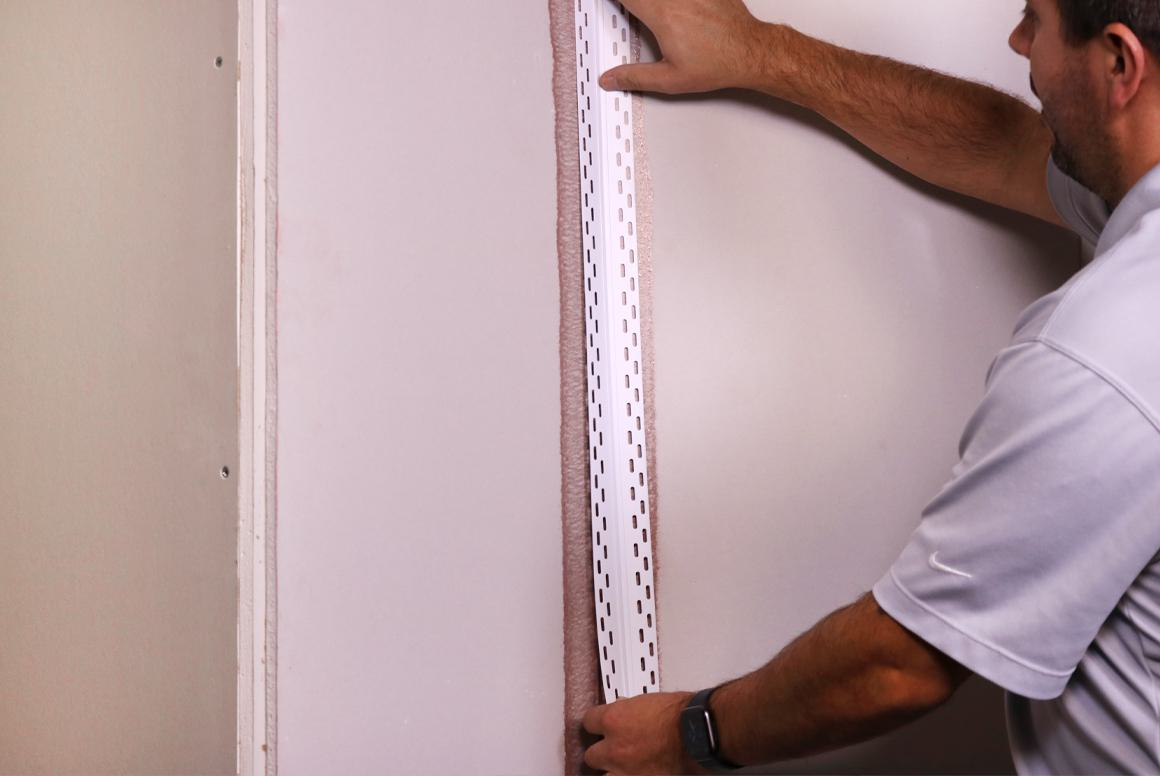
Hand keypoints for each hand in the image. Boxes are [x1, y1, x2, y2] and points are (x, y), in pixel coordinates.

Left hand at [582, 690, 710, 774]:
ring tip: (621, 768)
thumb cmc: (683, 715)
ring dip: (611, 772)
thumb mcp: (649, 701)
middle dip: (602, 753)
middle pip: (592, 755)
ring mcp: (626, 771)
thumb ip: (630, 709)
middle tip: (614, 750)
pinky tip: (639, 772)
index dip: (597, 725)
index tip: (600, 727)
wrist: (701, 732)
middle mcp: (615, 748)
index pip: (589, 722)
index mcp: (614, 720)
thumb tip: (625, 709)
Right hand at [598, 0, 772, 94]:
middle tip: (633, 9)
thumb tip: (611, 79)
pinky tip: (677, 10)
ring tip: (653, 12)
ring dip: (653, 1)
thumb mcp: (670, 79)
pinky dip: (673, 1)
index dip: (615, 0)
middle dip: (633, 1)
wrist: (750, 52)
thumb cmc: (718, 63)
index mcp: (663, 15)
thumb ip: (635, 77)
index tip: (611, 6)